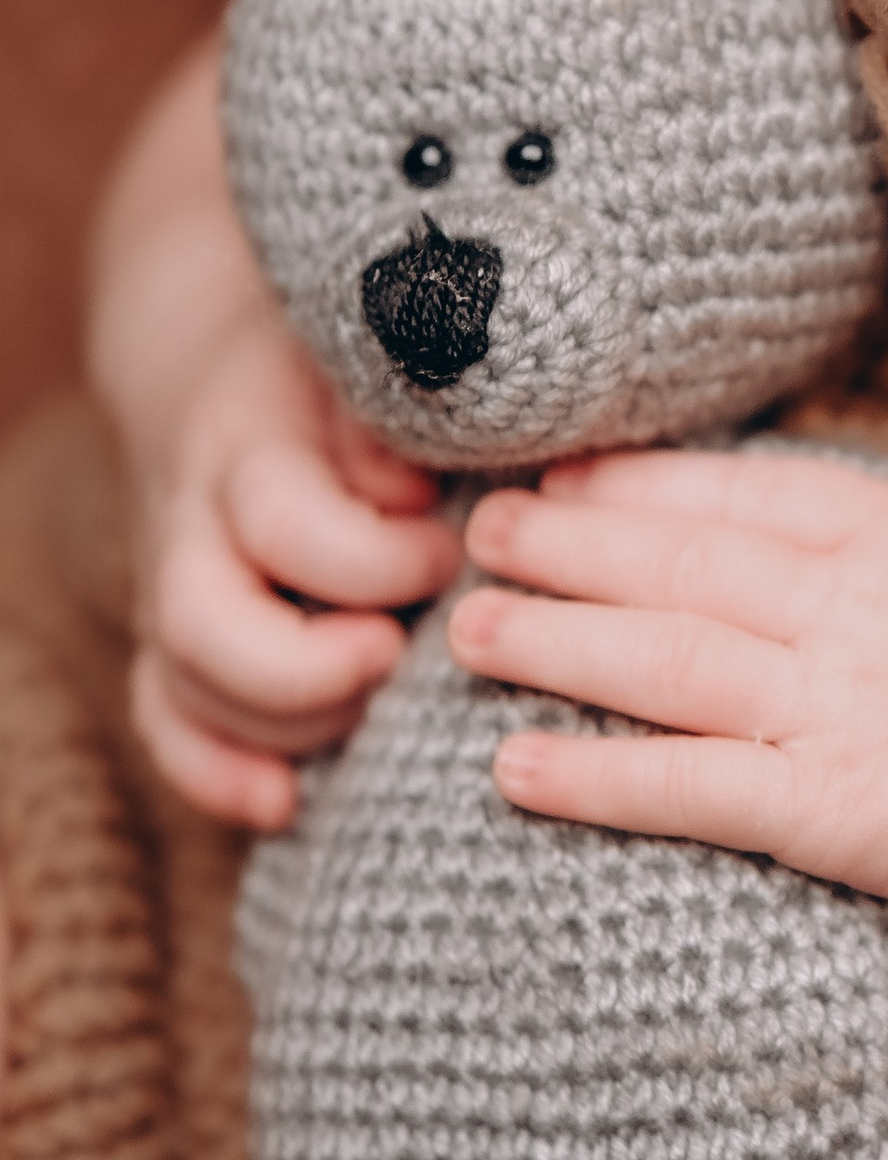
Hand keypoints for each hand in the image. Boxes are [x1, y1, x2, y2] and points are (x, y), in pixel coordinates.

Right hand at [129, 302, 459, 829]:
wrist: (222, 361)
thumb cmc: (341, 367)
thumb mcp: (378, 356)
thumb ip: (399, 416)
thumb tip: (406, 493)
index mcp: (250, 446)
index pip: (287, 526)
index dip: (375, 562)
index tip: (448, 554)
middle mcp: (193, 524)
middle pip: (208, 628)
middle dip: (312, 670)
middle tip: (398, 654)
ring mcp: (171, 588)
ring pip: (191, 690)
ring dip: (289, 728)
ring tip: (380, 704)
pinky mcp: (173, 640)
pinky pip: (167, 722)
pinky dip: (216, 776)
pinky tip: (286, 803)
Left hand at [451, 445, 887, 920]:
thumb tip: (819, 535)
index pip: (751, 491)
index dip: (645, 479)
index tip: (563, 469)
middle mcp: (863, 606)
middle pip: (686, 559)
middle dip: (571, 539)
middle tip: (476, 528)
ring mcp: (845, 704)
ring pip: (666, 656)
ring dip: (555, 639)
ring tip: (466, 629)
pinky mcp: (835, 807)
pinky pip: (692, 785)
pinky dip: (596, 775)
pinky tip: (514, 768)